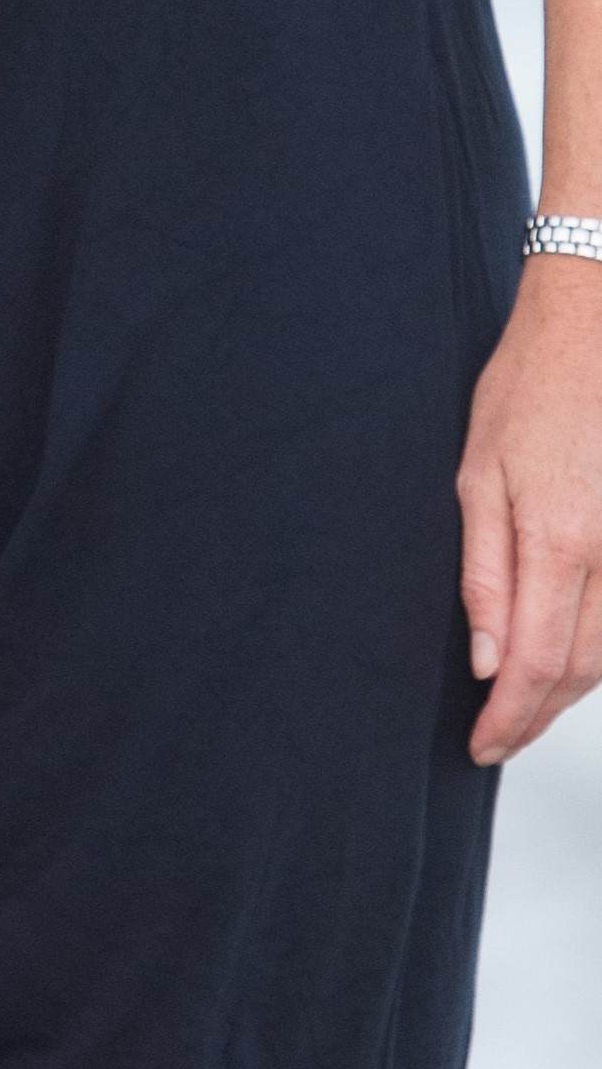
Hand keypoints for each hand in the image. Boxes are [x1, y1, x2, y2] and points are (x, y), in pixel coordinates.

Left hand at [460, 261, 601, 761]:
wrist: (596, 324)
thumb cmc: (533, 386)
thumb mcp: (478, 477)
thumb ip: (485, 576)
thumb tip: (488, 659)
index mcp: (562, 538)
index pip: (538, 664)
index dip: (510, 719)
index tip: (482, 744)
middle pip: (584, 668)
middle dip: (539, 713)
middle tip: (497, 736)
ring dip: (573, 684)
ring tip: (525, 704)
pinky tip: (570, 651)